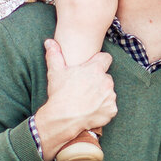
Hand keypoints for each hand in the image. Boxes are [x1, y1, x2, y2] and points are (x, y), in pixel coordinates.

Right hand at [35, 39, 116, 160]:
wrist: (62, 118)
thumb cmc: (59, 94)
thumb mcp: (55, 72)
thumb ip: (54, 54)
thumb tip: (49, 42)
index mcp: (95, 69)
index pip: (106, 58)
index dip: (99, 62)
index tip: (92, 68)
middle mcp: (106, 81)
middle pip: (106, 77)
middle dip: (98, 81)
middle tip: (85, 89)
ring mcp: (110, 96)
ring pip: (108, 92)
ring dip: (101, 95)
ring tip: (87, 101)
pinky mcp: (112, 110)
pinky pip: (110, 107)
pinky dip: (103, 109)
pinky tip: (91, 111)